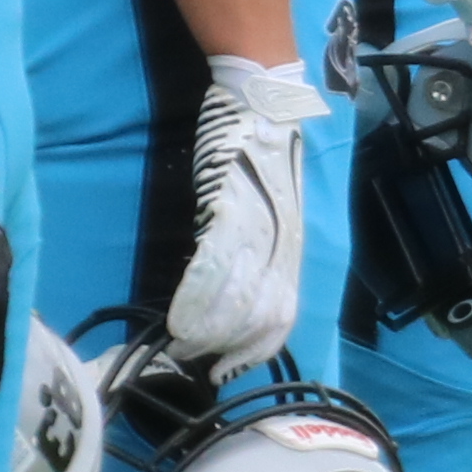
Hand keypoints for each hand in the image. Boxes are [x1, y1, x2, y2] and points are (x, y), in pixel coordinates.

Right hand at [163, 57, 331, 365]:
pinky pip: (216, 266)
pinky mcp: (233, 209)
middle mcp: (283, 248)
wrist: (265, 100)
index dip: (255, 350)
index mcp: (291, 250)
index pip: (281, 316)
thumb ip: (253, 248)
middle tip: (197, 364)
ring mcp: (260, 230)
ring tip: (180, 345)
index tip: (226, 371)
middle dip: (229, 349)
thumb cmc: (262, 153)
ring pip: (239, 299)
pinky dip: (197, 299)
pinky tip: (180, 317)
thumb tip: (228, 287)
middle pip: (263, 317)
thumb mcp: (268, 211)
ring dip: (208, 331)